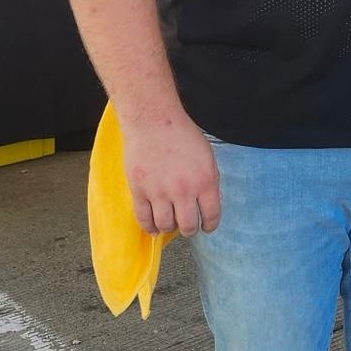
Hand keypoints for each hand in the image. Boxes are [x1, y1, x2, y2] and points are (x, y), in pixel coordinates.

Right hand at [122, 113, 220, 237]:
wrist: (154, 121)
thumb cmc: (182, 135)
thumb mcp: (207, 156)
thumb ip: (209, 181)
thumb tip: (207, 204)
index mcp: (205, 181)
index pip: (211, 216)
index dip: (210, 225)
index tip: (207, 226)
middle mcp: (183, 190)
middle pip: (188, 226)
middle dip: (190, 229)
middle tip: (188, 225)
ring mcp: (159, 192)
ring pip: (165, 225)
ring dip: (169, 227)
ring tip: (170, 222)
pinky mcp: (139, 191)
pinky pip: (143, 219)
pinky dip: (149, 227)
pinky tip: (153, 226)